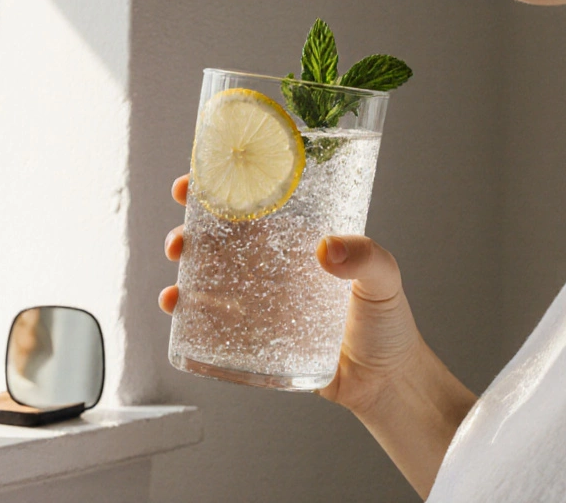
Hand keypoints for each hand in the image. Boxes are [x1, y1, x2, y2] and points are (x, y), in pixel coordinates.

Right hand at [160, 174, 423, 415]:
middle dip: (189, 232)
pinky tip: (179, 309)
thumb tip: (325, 249)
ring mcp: (261, 302)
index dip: (222, 190)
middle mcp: (275, 267)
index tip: (195, 181)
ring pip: (209, 276)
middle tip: (179, 241)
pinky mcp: (255, 338)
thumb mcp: (385, 280)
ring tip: (176, 283)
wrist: (386, 383)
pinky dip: (188, 312)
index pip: (256, 206)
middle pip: (221, 238)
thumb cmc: (389, 324)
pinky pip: (214, 321)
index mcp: (300, 241)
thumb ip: (366, 257)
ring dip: (184, 272)